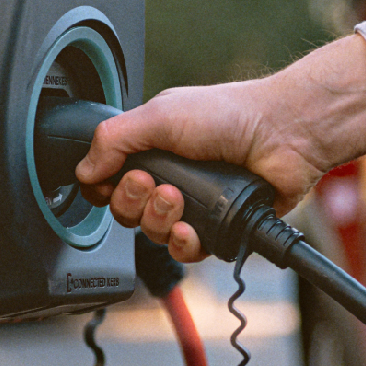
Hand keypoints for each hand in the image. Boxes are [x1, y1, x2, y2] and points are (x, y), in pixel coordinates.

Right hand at [74, 34, 365, 261]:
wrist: (283, 133)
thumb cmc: (231, 114)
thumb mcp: (160, 114)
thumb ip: (113, 139)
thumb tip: (82, 169)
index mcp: (154, 149)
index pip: (110, 182)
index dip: (105, 187)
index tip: (113, 179)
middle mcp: (172, 178)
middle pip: (127, 212)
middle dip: (133, 201)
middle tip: (153, 182)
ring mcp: (196, 205)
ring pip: (155, 234)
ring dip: (159, 220)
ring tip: (178, 198)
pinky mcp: (220, 228)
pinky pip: (188, 251)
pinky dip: (184, 243)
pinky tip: (190, 228)